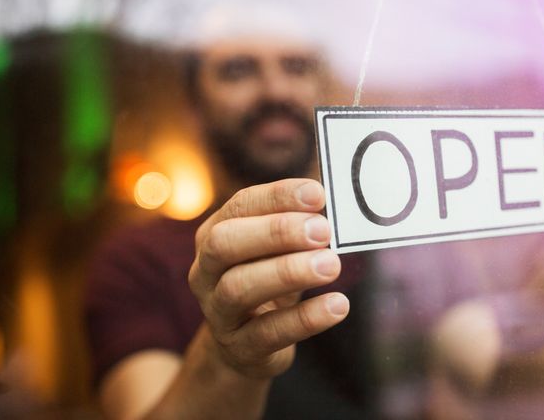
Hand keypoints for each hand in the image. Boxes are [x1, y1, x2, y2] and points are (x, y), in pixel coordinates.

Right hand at [187, 179, 348, 378]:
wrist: (247, 346)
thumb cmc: (269, 280)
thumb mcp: (279, 251)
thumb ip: (300, 226)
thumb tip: (335, 198)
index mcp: (215, 233)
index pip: (241, 205)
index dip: (278, 197)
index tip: (318, 194)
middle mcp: (206, 270)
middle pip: (225, 242)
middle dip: (276, 232)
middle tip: (323, 231)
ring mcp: (217, 311)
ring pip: (239, 287)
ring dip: (288, 272)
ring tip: (332, 265)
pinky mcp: (239, 348)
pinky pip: (268, 332)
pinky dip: (305, 319)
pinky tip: (337, 305)